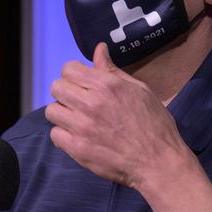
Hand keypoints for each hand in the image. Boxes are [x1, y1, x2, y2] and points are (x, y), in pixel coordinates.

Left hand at [45, 42, 188, 189]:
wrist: (159, 163)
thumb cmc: (154, 124)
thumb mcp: (139, 90)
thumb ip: (113, 70)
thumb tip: (99, 49)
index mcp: (107, 85)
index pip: (68, 69)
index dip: (74, 75)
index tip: (83, 84)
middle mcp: (91, 103)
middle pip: (57, 87)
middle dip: (67, 92)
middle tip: (80, 102)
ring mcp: (82, 127)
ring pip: (52, 111)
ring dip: (63, 113)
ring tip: (78, 119)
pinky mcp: (78, 149)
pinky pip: (55, 134)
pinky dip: (64, 135)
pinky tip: (78, 136)